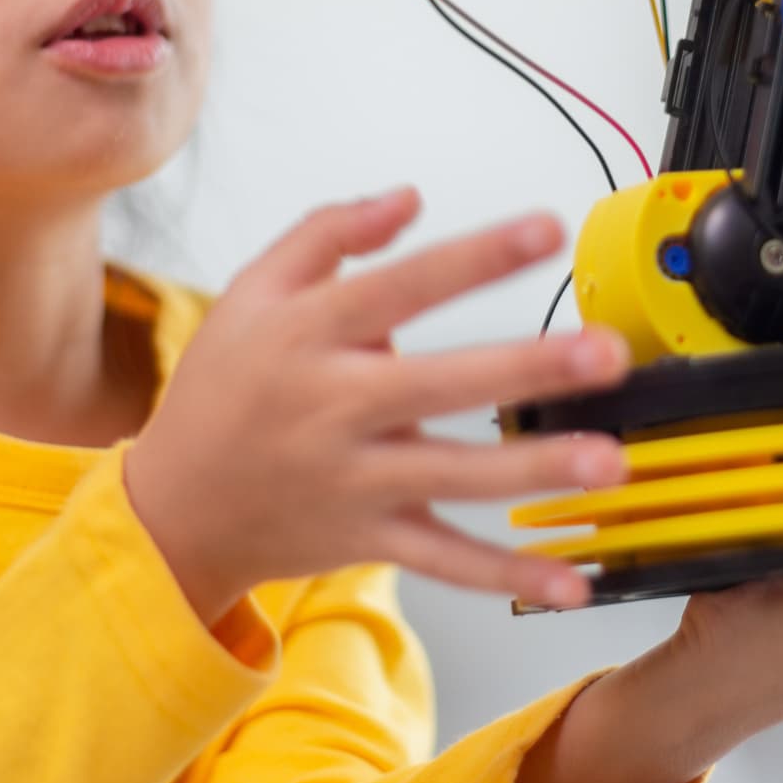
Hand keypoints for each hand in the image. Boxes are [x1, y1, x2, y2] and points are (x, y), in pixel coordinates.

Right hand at [122, 187, 630, 624]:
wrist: (172, 508)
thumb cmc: (223, 388)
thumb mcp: (252, 290)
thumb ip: (328, 233)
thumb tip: (408, 200)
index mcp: (308, 334)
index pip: (404, 285)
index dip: (477, 257)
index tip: (547, 228)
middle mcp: (333, 407)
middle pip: (441, 383)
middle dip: (528, 369)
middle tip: (605, 353)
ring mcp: (354, 481)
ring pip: (455, 477)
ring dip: (535, 470)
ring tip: (610, 461)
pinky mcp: (368, 539)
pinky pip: (447, 561)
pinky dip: (508, 575)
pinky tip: (572, 582)